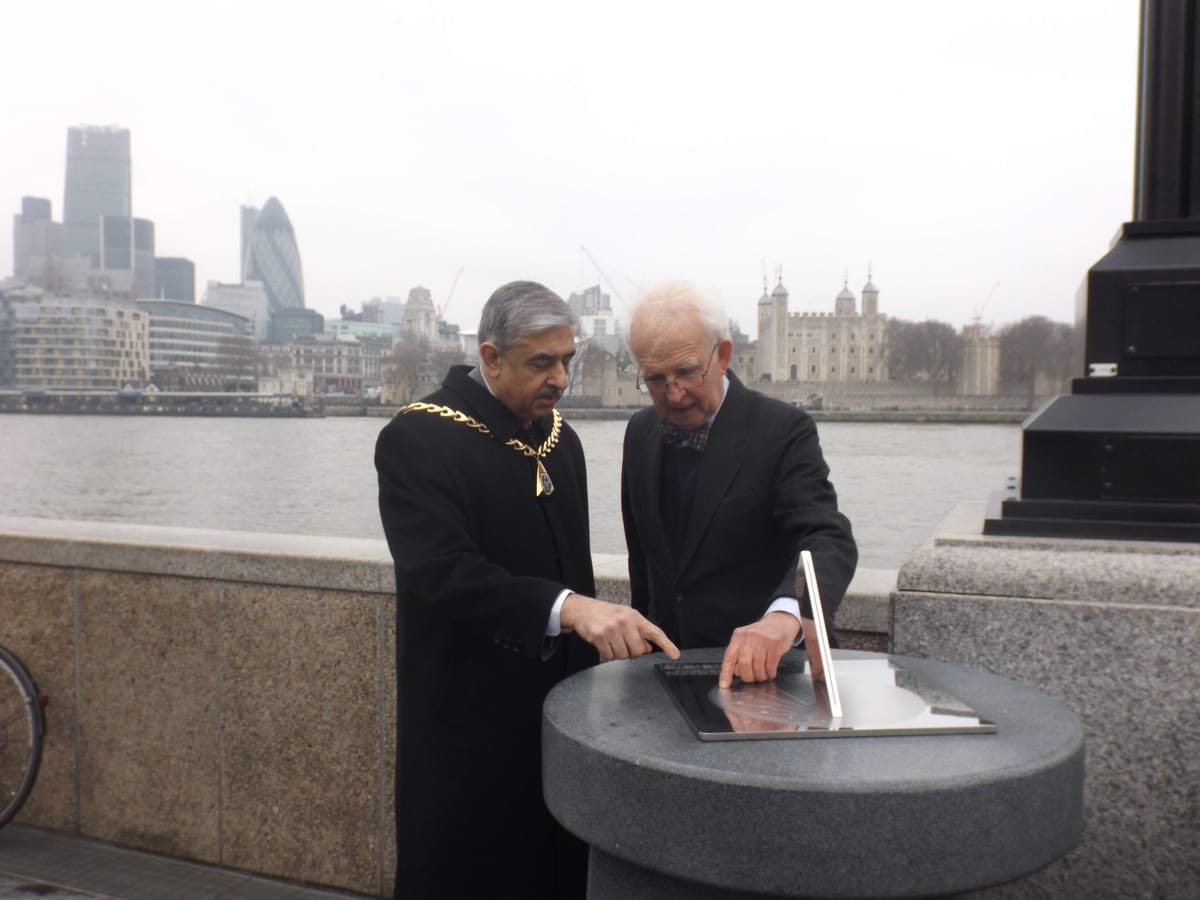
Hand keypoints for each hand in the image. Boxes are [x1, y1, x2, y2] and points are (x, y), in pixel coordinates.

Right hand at [560, 594, 680, 661]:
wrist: (582, 609)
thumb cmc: (605, 614)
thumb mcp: (625, 618)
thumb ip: (638, 632)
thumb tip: (648, 648)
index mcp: (635, 617)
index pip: (655, 632)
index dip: (667, 645)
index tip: (675, 655)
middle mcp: (625, 621)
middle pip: (638, 650)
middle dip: (631, 651)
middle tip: (623, 643)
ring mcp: (612, 629)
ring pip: (623, 655)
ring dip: (616, 653)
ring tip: (611, 641)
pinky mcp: (599, 636)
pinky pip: (609, 656)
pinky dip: (606, 654)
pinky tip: (602, 644)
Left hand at [718, 611, 800, 688]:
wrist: (780, 621)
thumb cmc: (762, 634)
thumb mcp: (747, 640)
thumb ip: (739, 654)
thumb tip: (735, 672)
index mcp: (738, 636)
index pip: (729, 657)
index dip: (726, 673)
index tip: (724, 685)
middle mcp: (749, 637)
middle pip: (743, 664)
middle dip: (748, 677)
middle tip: (752, 679)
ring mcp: (762, 639)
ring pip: (757, 666)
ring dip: (760, 676)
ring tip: (762, 676)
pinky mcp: (775, 644)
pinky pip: (770, 665)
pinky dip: (770, 673)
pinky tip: (770, 673)